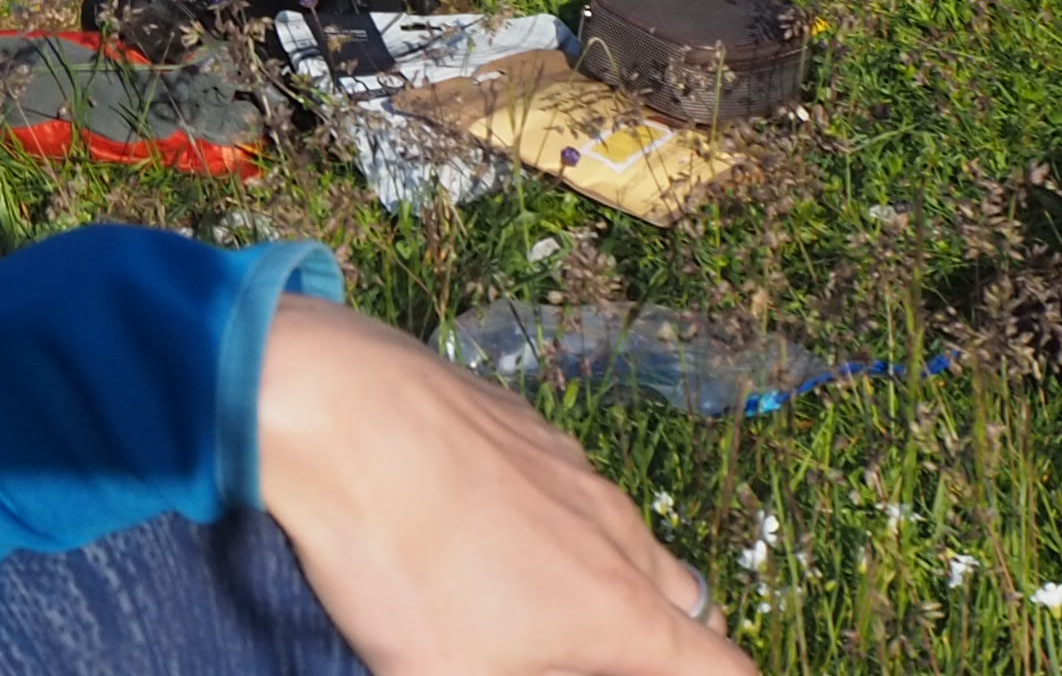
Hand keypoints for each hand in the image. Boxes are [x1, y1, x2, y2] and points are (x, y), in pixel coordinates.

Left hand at [256, 298, 749, 675]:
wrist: (339, 411)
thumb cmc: (394, 563)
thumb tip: (518, 662)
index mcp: (619, 612)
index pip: (722, 667)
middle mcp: (616, 533)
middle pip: (689, 600)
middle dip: (675, 642)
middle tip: (620, 662)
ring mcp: (572, 468)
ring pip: (626, 534)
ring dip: (613, 577)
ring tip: (549, 606)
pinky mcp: (522, 423)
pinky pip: (568, 482)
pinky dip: (558, 518)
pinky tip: (491, 528)